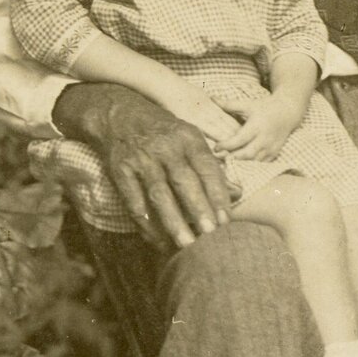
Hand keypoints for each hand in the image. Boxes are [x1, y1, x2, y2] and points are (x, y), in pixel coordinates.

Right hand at [57, 84, 233, 249]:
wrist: (119, 113)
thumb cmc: (164, 131)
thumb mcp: (190, 139)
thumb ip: (212, 166)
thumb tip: (238, 192)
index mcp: (188, 138)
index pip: (207, 168)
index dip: (218, 194)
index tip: (226, 219)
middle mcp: (166, 147)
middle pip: (184, 182)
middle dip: (198, 209)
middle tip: (210, 234)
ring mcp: (142, 159)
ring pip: (159, 193)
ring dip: (173, 220)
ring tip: (185, 243)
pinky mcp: (120, 169)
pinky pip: (133, 199)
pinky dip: (145, 220)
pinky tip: (156, 238)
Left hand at [216, 90, 306, 160]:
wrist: (288, 111)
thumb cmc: (265, 107)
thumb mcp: (248, 104)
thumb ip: (229, 104)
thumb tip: (212, 98)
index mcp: (256, 126)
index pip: (239, 140)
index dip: (226, 145)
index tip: (215, 147)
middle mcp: (264, 138)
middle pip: (247, 154)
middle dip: (232, 158)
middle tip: (219, 158)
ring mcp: (270, 147)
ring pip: (254, 161)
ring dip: (241, 164)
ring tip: (228, 163)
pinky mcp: (274, 153)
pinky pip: (261, 164)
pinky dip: (251, 166)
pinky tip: (241, 165)